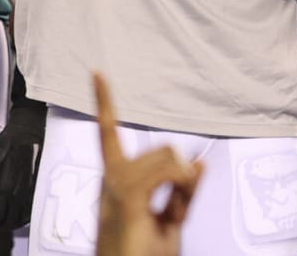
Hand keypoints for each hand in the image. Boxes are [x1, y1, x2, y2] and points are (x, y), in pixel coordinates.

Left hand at [0, 100, 45, 230]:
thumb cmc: (4, 145)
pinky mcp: (39, 191)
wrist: (28, 133)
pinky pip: (30, 213)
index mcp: (7, 186)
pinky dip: (20, 220)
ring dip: (8, 225)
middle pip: (9, 221)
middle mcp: (21, 193)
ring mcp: (32, 194)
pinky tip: (12, 217)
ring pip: (21, 220)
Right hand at [93, 73, 200, 255]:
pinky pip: (167, 171)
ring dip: (182, 180)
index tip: (97, 74)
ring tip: (175, 207)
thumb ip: (181, 194)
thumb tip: (199, 165)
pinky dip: (182, 183)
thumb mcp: (167, 222)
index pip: (107, 133)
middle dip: (180, 171)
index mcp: (115, 181)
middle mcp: (112, 179)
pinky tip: (174, 201)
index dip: (103, 102)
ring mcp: (118, 187)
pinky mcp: (129, 197)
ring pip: (167, 157)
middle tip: (180, 199)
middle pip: (160, 149)